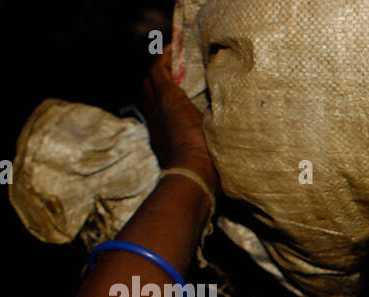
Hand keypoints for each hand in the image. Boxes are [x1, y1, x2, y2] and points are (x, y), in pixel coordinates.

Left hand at [141, 47, 218, 192]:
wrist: (191, 177)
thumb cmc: (203, 147)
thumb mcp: (211, 118)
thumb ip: (211, 100)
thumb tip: (219, 90)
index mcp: (167, 98)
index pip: (157, 67)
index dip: (165, 55)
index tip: (176, 48)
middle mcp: (155, 108)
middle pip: (149, 81)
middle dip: (159, 71)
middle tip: (177, 69)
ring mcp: (153, 126)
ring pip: (149, 99)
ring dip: (160, 91)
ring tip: (178, 91)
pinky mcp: (156, 140)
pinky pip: (155, 116)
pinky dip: (163, 109)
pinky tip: (178, 115)